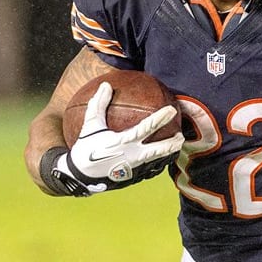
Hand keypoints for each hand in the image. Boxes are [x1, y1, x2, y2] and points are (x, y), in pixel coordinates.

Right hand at [49, 82, 184, 195]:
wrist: (79, 175)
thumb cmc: (85, 147)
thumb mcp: (90, 124)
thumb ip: (98, 104)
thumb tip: (107, 84)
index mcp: (122, 142)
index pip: (146, 128)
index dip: (159, 118)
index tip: (171, 110)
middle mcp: (131, 155)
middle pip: (157, 150)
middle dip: (171, 142)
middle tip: (181, 135)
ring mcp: (133, 168)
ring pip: (156, 160)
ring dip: (168, 152)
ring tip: (178, 145)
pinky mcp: (132, 177)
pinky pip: (150, 168)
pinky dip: (159, 162)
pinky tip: (165, 157)